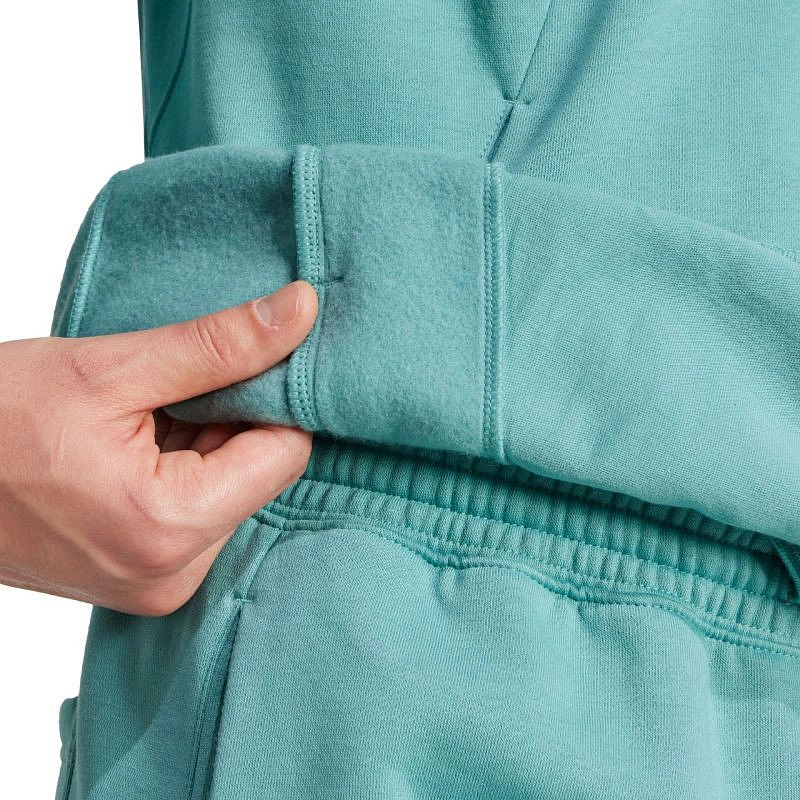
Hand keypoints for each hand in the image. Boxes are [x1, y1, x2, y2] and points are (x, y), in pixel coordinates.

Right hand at [0, 280, 317, 615]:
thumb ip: (219, 344)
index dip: (272, 399)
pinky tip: (134, 449)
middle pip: (259, 476)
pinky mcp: (143, 582)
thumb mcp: (112, 368)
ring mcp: (156, 586)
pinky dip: (183, 473)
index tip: (240, 362)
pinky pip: (198, 516)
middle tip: (171, 390)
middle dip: (231, 423)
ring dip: (204, 446)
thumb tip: (301, 311)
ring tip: (140, 422)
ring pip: (231, 493)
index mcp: (168, 528)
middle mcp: (172, 576)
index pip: (285, 454)